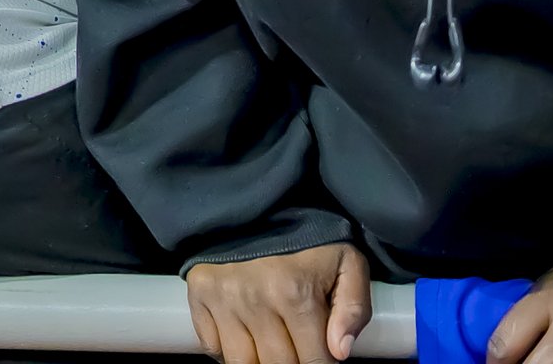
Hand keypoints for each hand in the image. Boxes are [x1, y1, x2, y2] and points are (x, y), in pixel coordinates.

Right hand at [187, 244, 371, 363]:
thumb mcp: (347, 264)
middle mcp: (255, 299)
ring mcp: (222, 298)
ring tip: (273, 349)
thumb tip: (339, 352)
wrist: (255, 204)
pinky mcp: (198, 294)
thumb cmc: (307, 240)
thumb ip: (354, 309)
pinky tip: (245, 336)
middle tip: (299, 350)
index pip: (315, 362)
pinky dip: (228, 351)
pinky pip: (212, 347)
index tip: (322, 356)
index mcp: (295, 293)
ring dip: (260, 363)